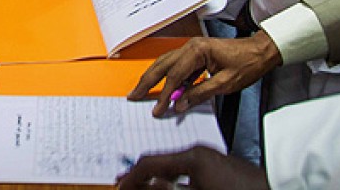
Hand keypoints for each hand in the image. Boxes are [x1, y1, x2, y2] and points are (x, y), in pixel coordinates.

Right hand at [117, 147, 268, 189]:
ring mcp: (209, 159)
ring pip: (173, 167)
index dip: (132, 177)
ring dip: (159, 179)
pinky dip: (174, 179)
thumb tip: (144, 186)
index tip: (121, 186)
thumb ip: (167, 189)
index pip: (150, 163)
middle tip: (128, 186)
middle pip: (160, 163)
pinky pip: (187, 170)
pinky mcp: (218, 167)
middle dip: (142, 177)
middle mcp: (199, 152)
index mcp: (192, 156)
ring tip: (146, 187)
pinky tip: (171, 186)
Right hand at [127, 33, 280, 115]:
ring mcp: (192, 49)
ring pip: (166, 63)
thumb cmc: (247, 63)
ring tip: (142, 90)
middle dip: (147, 81)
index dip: (165, 94)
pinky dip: (168, 77)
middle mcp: (191, 46)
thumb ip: (200, 93)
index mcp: (198, 50)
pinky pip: (177, 66)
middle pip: (162, 65)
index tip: (158, 108)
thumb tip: (181, 103)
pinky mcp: (196, 54)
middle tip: (134, 95)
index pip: (175, 75)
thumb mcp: (225, 83)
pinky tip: (165, 88)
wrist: (261, 51)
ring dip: (153, 77)